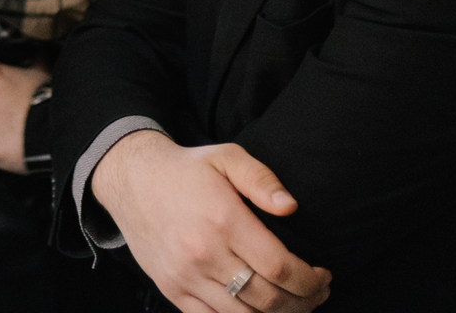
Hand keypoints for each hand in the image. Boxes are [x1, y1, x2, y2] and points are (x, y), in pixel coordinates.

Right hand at [92, 129, 330, 312]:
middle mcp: (204, 253)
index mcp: (224, 220)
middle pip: (267, 298)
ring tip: (294, 307)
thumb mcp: (227, 156)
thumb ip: (262, 179)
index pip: (280, 267)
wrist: (131, 181)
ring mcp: (185, 277)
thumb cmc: (186, 169)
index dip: (310, 281)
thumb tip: (291, 207)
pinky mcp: (172, 290)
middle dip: (303, 303)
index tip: (323, 277)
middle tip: (317, 294)